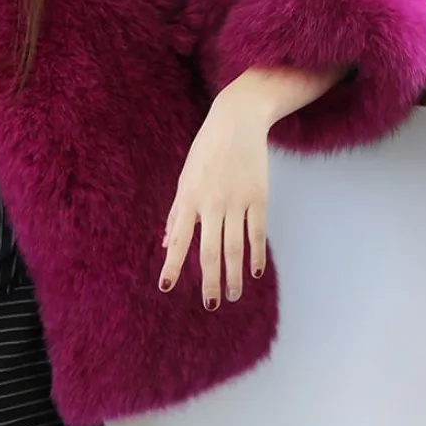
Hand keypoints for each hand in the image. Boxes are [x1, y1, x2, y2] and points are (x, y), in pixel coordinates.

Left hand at [160, 89, 269, 309]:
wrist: (237, 121)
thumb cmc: (206, 152)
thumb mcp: (185, 179)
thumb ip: (177, 213)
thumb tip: (167, 243)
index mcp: (189, 198)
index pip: (179, 239)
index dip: (173, 264)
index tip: (166, 287)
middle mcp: (212, 203)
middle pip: (210, 250)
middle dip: (210, 281)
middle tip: (211, 304)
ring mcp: (237, 201)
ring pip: (235, 247)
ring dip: (235, 274)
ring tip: (234, 295)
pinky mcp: (259, 197)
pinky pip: (257, 233)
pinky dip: (256, 254)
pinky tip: (255, 271)